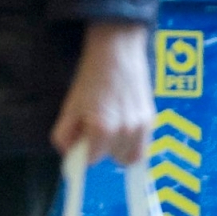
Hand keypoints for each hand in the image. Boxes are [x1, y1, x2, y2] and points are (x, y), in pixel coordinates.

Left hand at [50, 21, 153, 164]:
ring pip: (130, 157)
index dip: (82, 152)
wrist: (116, 55)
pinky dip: (131, 143)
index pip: (91, 160)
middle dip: (101, 149)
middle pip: (111, 159)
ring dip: (117, 149)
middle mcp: (126, 131)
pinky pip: (142, 147)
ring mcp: (142, 127)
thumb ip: (64, 136)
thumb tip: (68, 154)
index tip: (80, 140)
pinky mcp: (152, 121)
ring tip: (109, 127)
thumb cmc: (90, 79)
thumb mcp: (69, 107)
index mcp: (103, 129)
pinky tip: (121, 126)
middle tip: (93, 128)